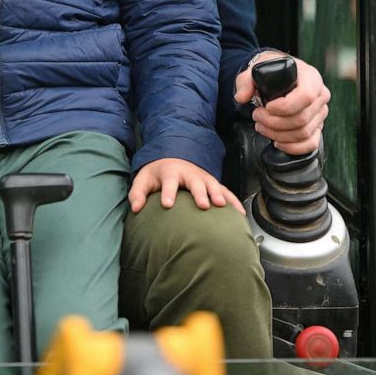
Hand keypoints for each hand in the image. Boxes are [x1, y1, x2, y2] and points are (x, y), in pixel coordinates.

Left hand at [129, 158, 244, 214]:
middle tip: (202, 204)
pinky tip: (240, 214)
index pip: (169, 181)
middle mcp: (189, 174)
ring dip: (218, 194)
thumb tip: (135, 208)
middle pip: (195, 182)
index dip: (168, 192)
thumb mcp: (144, 179)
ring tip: (221, 205)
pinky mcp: (213, 184)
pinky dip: (233, 201)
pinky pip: (226, 192)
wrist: (173, 160)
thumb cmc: (158, 174)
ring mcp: (203, 178)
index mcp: (170, 172)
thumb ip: (137, 193)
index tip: (166, 204)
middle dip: (199, 193)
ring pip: (212, 185)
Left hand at [234, 51, 329, 154]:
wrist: (278, 78)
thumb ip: (246, 81)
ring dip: (278, 134)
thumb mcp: (256, 70)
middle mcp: (320, 95)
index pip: (306, 96)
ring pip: (304, 133)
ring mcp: (320, 113)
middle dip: (274, 122)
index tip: (267, 107)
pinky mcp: (317, 126)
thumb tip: (242, 97)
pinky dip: (292, 147)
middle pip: (302, 118)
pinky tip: (277, 142)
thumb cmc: (271, 73)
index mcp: (310, 77)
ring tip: (262, 126)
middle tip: (257, 117)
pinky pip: (311, 143)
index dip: (284, 106)